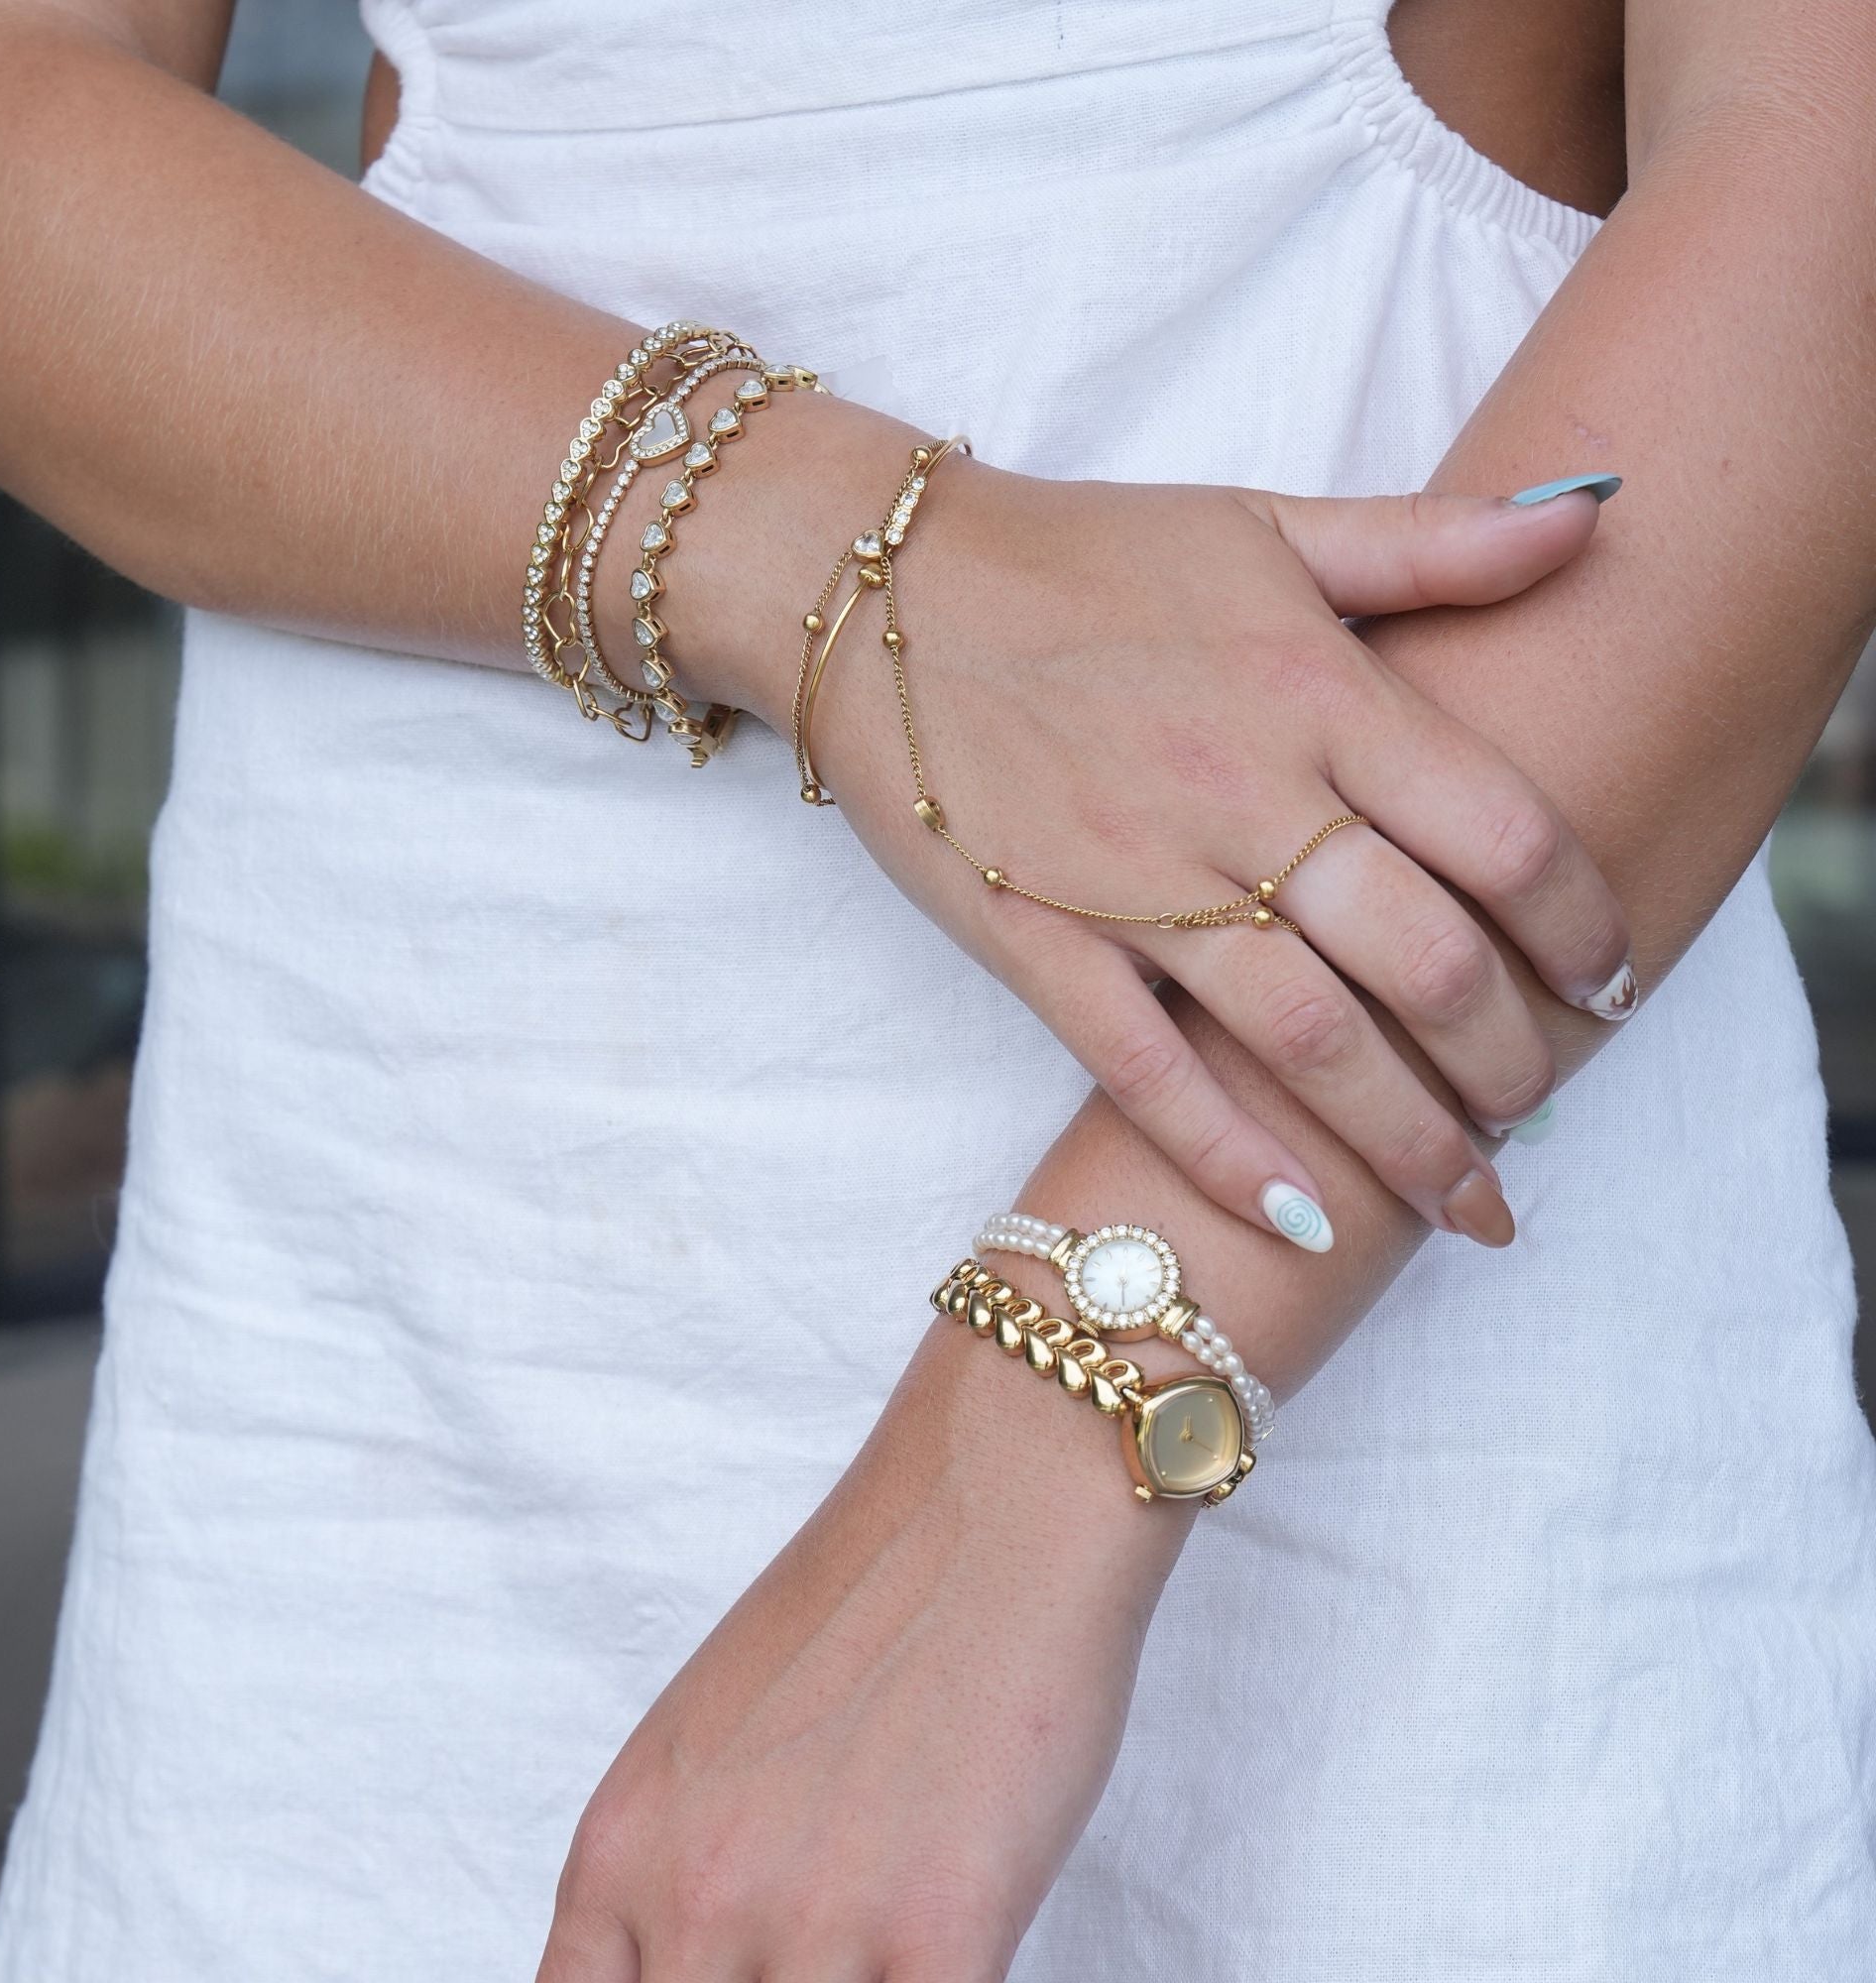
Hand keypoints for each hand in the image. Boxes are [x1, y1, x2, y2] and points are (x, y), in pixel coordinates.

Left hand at [536, 1320, 1190, 1982]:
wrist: (1000, 1500)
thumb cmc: (879, 1595)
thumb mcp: (715, 1736)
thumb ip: (686, 1868)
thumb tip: (695, 1966)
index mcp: (619, 1847)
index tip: (710, 1979)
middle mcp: (692, 1897)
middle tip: (811, 1961)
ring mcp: (812, 1924)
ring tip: (878, 1951)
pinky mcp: (941, 1932)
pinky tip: (951, 1963)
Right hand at [647, 397, 1632, 1248]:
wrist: (883, 591)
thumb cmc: (1085, 558)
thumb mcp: (1268, 523)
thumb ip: (1435, 541)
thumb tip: (1595, 519)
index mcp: (1321, 694)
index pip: (1506, 836)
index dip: (1582, 926)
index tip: (1607, 981)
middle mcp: (1247, 796)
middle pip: (1428, 965)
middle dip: (1509, 1061)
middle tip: (1536, 1105)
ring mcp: (1136, 881)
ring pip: (1310, 1043)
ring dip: (1407, 1142)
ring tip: (1471, 1203)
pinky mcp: (1039, 941)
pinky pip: (1147, 1073)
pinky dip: (1227, 1157)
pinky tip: (1300, 1220)